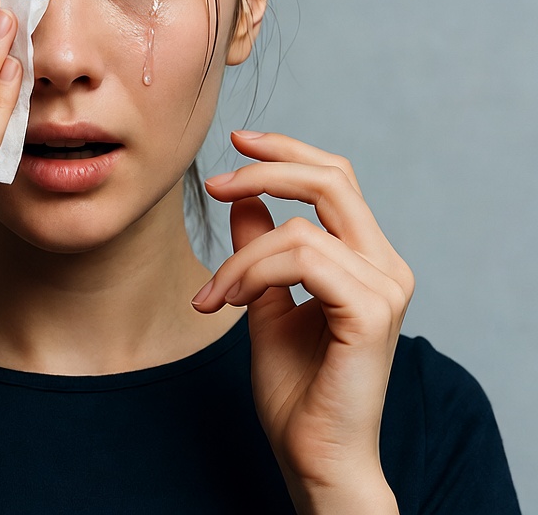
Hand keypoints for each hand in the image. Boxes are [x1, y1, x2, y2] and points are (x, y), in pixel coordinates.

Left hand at [193, 131, 412, 510]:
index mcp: (367, 259)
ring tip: (215, 294)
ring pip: (299, 228)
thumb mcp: (265, 299)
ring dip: (242, 257)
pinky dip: (254, 272)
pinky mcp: (370, 312)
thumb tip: (244, 198)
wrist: (315, 457)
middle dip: (268, 167)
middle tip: (216, 181)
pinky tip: (230, 302)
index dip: (287, 152)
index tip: (238, 143)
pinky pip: (302, 259)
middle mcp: (385, 266)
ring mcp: (384, 288)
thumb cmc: (295, 388)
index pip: (335, 179)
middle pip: (331, 178)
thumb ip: (260, 248)